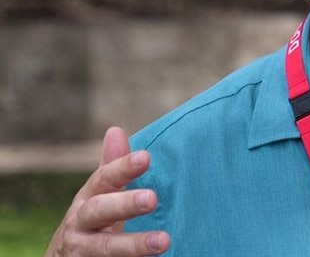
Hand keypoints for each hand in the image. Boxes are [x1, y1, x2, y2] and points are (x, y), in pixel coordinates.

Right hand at [44, 126, 169, 255]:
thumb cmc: (91, 222)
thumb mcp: (98, 195)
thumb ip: (111, 168)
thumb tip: (116, 129)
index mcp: (88, 199)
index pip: (103, 179)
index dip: (122, 167)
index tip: (145, 157)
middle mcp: (80, 224)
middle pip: (100, 211)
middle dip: (125, 205)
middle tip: (152, 199)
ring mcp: (82, 250)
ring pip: (105, 248)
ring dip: (134, 246)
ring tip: (164, 241)